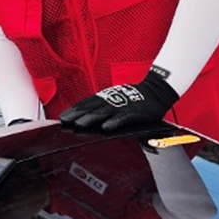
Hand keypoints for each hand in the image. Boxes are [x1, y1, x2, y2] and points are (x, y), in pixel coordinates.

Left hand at [59, 69, 178, 131]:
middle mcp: (112, 100)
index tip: (62, 117)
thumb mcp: (116, 99)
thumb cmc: (135, 97)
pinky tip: (106, 127)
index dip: (74, 109)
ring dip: (91, 118)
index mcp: (107, 97)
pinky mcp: (134, 112)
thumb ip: (103, 107)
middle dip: (77, 114)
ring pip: (103, 112)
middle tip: (65, 121)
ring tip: (80, 124)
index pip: (87, 103)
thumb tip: (87, 115)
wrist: (156, 91)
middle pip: (92, 107)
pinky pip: (122, 117)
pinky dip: (114, 122)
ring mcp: (123, 105)